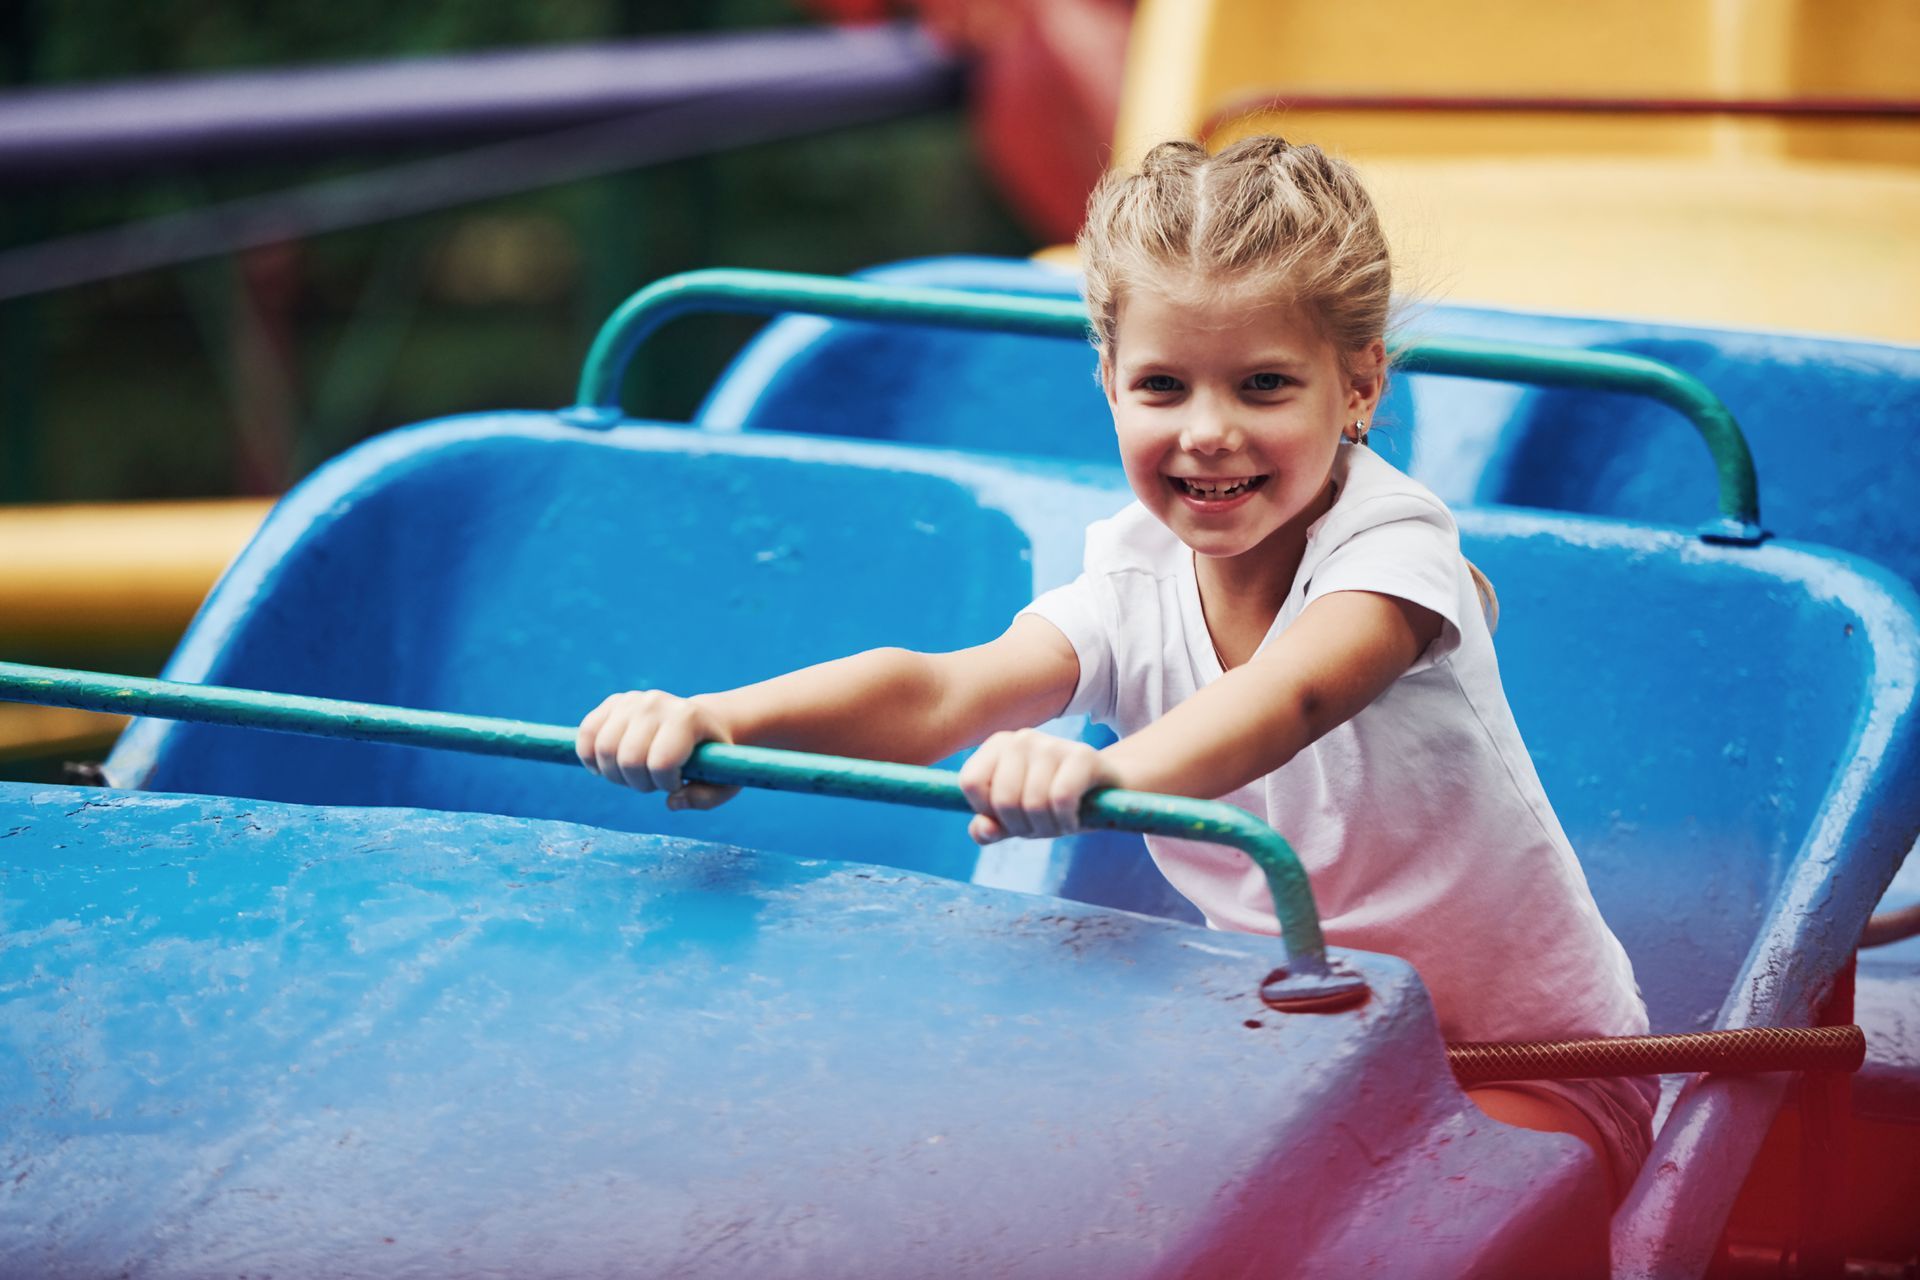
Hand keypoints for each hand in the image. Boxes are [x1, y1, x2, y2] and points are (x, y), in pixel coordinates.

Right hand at [576, 690, 740, 811]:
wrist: (703, 721)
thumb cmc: (713, 756)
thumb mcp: (727, 780)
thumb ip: (707, 797)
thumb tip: (672, 802)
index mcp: (687, 718)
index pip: (661, 762)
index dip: (665, 784)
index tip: (677, 782)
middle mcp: (656, 703)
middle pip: (628, 760)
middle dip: (639, 783)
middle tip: (654, 781)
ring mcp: (632, 700)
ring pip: (603, 750)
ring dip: (615, 775)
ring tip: (635, 773)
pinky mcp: (613, 703)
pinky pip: (586, 733)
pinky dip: (589, 757)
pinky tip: (606, 766)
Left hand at [957, 729, 1110, 844]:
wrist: (1106, 791)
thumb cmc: (1051, 804)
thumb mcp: (1016, 818)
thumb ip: (991, 825)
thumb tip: (983, 830)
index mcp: (998, 745)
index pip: (971, 783)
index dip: (987, 811)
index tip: (1008, 816)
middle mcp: (1022, 738)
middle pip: (1003, 799)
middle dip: (1021, 827)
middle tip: (1039, 826)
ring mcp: (1053, 744)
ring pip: (1033, 803)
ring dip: (1047, 828)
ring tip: (1058, 823)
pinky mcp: (1083, 755)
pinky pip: (1061, 799)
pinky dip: (1066, 822)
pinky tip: (1073, 821)